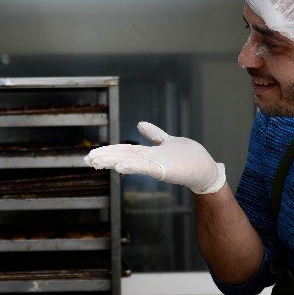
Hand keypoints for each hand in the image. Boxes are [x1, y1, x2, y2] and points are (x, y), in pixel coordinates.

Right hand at [85, 121, 226, 193]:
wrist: (206, 169)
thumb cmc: (189, 158)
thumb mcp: (169, 141)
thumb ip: (154, 134)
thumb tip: (139, 124)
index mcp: (149, 153)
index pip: (125, 150)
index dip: (109, 151)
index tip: (93, 153)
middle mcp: (149, 160)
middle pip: (123, 157)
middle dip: (106, 158)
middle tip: (87, 159)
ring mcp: (156, 166)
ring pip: (130, 163)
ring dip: (113, 162)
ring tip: (97, 161)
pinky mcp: (164, 170)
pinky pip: (146, 168)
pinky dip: (132, 168)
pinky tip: (120, 167)